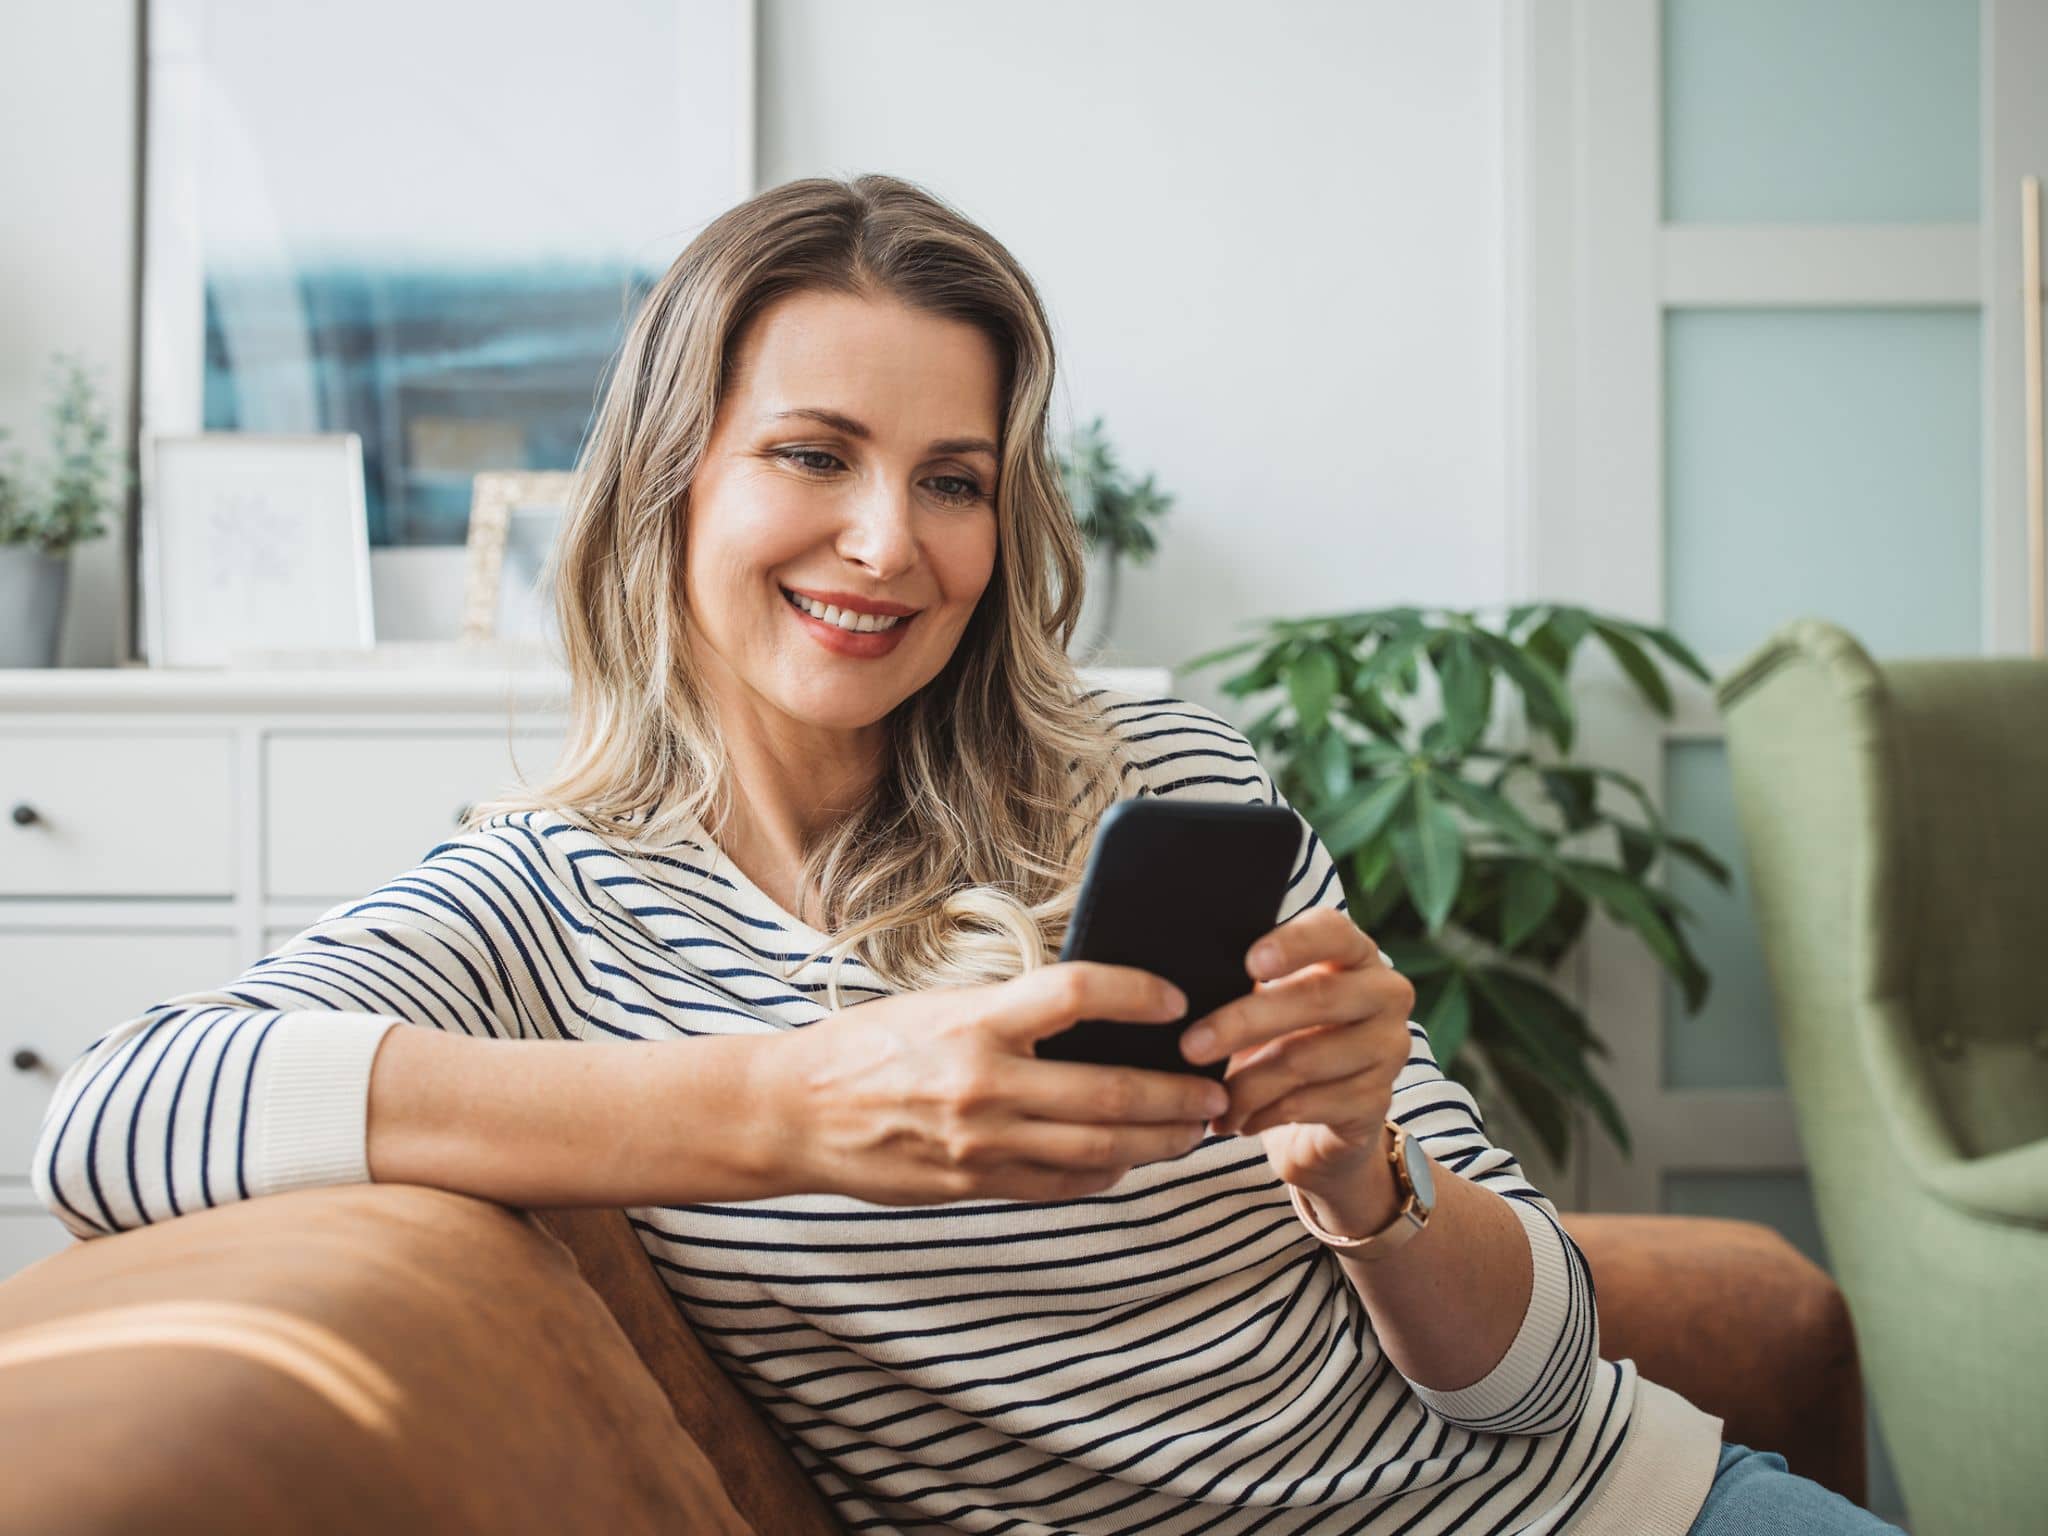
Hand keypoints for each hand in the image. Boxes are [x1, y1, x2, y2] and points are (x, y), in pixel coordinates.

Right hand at [764, 963, 1232, 1206]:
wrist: (795, 1112)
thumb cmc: (869, 1046)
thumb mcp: (940, 1006)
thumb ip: (1012, 1012)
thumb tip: (1096, 1012)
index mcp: (974, 1021)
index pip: (1077, 993)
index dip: (1138, 993)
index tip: (1177, 996)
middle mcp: (983, 1083)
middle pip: (1109, 1091)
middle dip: (1176, 1095)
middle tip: (1217, 1091)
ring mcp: (980, 1143)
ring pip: (1097, 1151)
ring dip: (1158, 1142)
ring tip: (1192, 1131)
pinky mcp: (974, 1184)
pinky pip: (1060, 1186)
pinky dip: (1105, 1175)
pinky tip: (1128, 1162)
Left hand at [1178, 907, 1415, 1208]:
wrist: (1325, 1118)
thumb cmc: (1284, 1039)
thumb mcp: (1268, 1002)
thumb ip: (1246, 981)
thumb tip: (1182, 977)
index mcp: (1356, 953)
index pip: (1334, 931)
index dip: (1294, 943)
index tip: (1250, 962)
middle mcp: (1384, 994)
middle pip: (1317, 998)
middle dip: (1245, 1023)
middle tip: (1190, 1046)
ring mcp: (1388, 1049)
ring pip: (1306, 1060)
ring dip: (1245, 1084)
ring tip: (1206, 1098)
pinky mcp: (1376, 1101)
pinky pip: (1309, 1106)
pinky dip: (1261, 1114)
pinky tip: (1236, 1120)